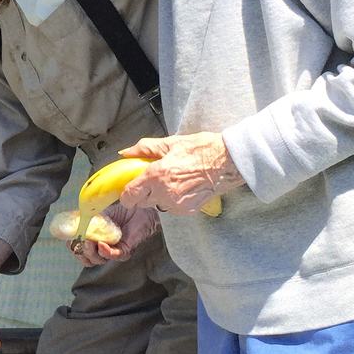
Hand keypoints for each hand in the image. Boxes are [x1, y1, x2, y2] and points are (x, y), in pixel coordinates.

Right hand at [70, 203, 160, 267]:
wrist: (138, 207)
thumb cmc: (121, 210)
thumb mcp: (98, 213)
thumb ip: (86, 220)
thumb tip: (72, 224)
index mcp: (94, 239)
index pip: (80, 250)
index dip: (74, 248)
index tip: (70, 241)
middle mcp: (103, 247)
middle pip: (87, 259)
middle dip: (82, 251)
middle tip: (81, 241)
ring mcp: (114, 250)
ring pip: (99, 260)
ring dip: (92, 251)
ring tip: (90, 240)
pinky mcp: (125, 249)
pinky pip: (114, 255)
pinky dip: (106, 251)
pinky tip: (102, 244)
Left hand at [118, 132, 244, 213]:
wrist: (228, 162)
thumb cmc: (201, 149)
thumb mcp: (170, 143)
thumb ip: (144, 149)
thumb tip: (126, 153)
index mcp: (157, 175)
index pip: (130, 195)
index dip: (126, 194)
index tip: (128, 189)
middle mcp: (164, 193)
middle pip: (142, 202)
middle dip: (143, 193)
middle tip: (152, 179)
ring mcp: (176, 204)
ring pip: (156, 205)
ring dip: (158, 196)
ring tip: (170, 180)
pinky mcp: (187, 210)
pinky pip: (171, 208)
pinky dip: (171, 200)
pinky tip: (181, 187)